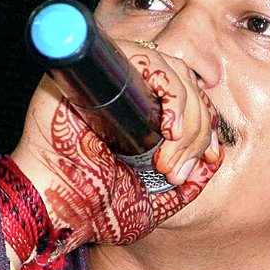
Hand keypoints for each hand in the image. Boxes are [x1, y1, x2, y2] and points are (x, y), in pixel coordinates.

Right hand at [11, 40, 222, 252]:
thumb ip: (186, 183)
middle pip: (186, 82)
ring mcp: (112, 77)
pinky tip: (169, 128)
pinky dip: (169, 89)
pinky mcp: (94, 70)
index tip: (211, 155)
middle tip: (180, 167)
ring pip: (171, 69)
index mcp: (144, 113)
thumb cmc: (96, 206)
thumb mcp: (153, 201)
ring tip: (170, 156)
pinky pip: (145, 59)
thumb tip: (215, 161)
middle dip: (198, 127)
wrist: (54, 210)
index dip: (206, 120)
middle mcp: (131, 91)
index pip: (190, 97)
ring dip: (186, 113)